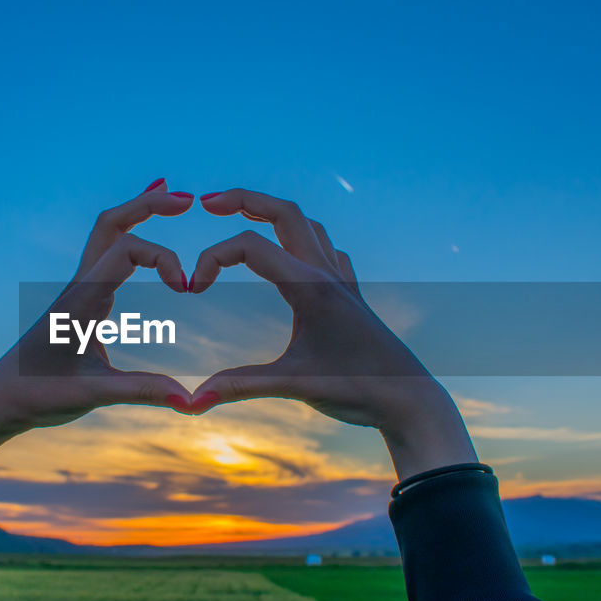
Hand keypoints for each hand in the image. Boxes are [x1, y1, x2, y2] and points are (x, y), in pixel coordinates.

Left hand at [0, 179, 195, 490]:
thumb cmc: (38, 395)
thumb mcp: (92, 393)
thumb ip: (141, 392)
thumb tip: (190, 402)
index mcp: (82, 299)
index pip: (127, 250)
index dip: (163, 258)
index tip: (186, 289)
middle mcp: (80, 286)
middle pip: (111, 223)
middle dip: (148, 204)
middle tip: (187, 199)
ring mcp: (79, 291)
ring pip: (106, 233)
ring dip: (138, 212)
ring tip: (171, 198)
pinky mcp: (80, 301)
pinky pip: (106, 255)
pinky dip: (130, 236)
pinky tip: (143, 241)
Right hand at [187, 189, 477, 476]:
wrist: (410, 400)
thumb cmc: (357, 391)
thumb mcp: (294, 385)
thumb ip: (240, 387)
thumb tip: (190, 402)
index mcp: (311, 288)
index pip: (251, 246)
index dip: (212, 259)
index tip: (193, 289)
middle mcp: (327, 275)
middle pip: (284, 212)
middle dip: (243, 199)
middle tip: (206, 202)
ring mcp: (343, 281)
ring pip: (307, 225)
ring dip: (272, 213)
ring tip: (242, 214)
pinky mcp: (351, 295)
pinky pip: (326, 250)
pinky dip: (299, 240)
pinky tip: (291, 255)